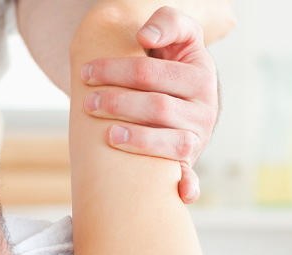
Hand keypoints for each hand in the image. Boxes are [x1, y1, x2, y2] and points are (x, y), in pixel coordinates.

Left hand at [80, 6, 219, 203]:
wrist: (187, 90)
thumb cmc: (173, 60)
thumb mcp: (179, 34)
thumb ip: (167, 22)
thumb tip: (144, 37)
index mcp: (201, 77)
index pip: (151, 73)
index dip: (114, 70)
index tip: (86, 72)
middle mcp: (205, 111)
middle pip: (157, 108)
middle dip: (118, 104)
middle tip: (88, 102)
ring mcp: (198, 139)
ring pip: (170, 144)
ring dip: (138, 141)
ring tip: (108, 135)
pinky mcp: (189, 162)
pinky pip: (191, 178)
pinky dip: (188, 186)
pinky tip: (181, 194)